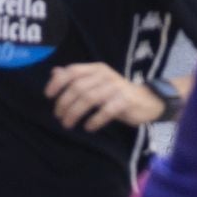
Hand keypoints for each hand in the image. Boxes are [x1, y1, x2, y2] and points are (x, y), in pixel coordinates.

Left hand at [46, 62, 164, 130]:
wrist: (147, 101)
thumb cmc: (117, 93)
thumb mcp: (96, 83)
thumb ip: (76, 77)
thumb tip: (55, 72)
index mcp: (97, 69)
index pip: (73, 71)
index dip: (58, 82)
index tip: (48, 96)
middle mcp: (106, 75)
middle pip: (78, 87)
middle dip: (64, 103)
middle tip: (59, 117)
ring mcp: (117, 87)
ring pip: (89, 98)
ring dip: (75, 113)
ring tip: (68, 124)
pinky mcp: (126, 100)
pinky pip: (106, 110)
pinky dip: (94, 120)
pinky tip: (88, 127)